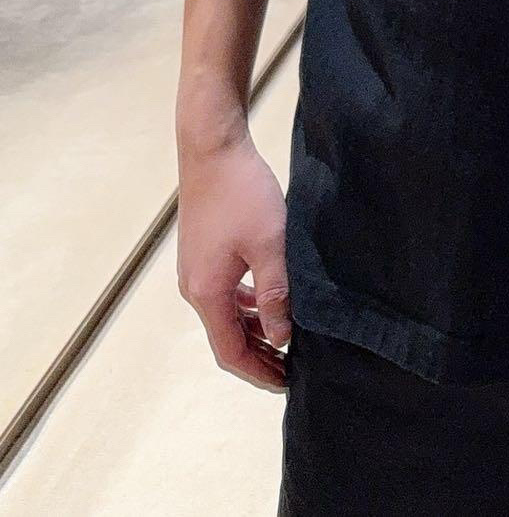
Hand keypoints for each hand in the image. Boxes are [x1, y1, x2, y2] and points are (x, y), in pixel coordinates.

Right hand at [176, 132, 290, 392]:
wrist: (212, 148)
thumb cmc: (242, 192)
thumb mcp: (270, 243)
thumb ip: (277, 293)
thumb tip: (282, 337)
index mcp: (207, 293)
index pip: (231, 351)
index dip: (259, 372)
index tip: (287, 383)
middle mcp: (194, 288)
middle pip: (227, 337)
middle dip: (259, 355)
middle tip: (293, 368)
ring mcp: (196, 270)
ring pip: (226, 315)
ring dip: (254, 329)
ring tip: (287, 337)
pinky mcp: (202, 253)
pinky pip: (224, 293)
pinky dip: (246, 305)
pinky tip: (269, 301)